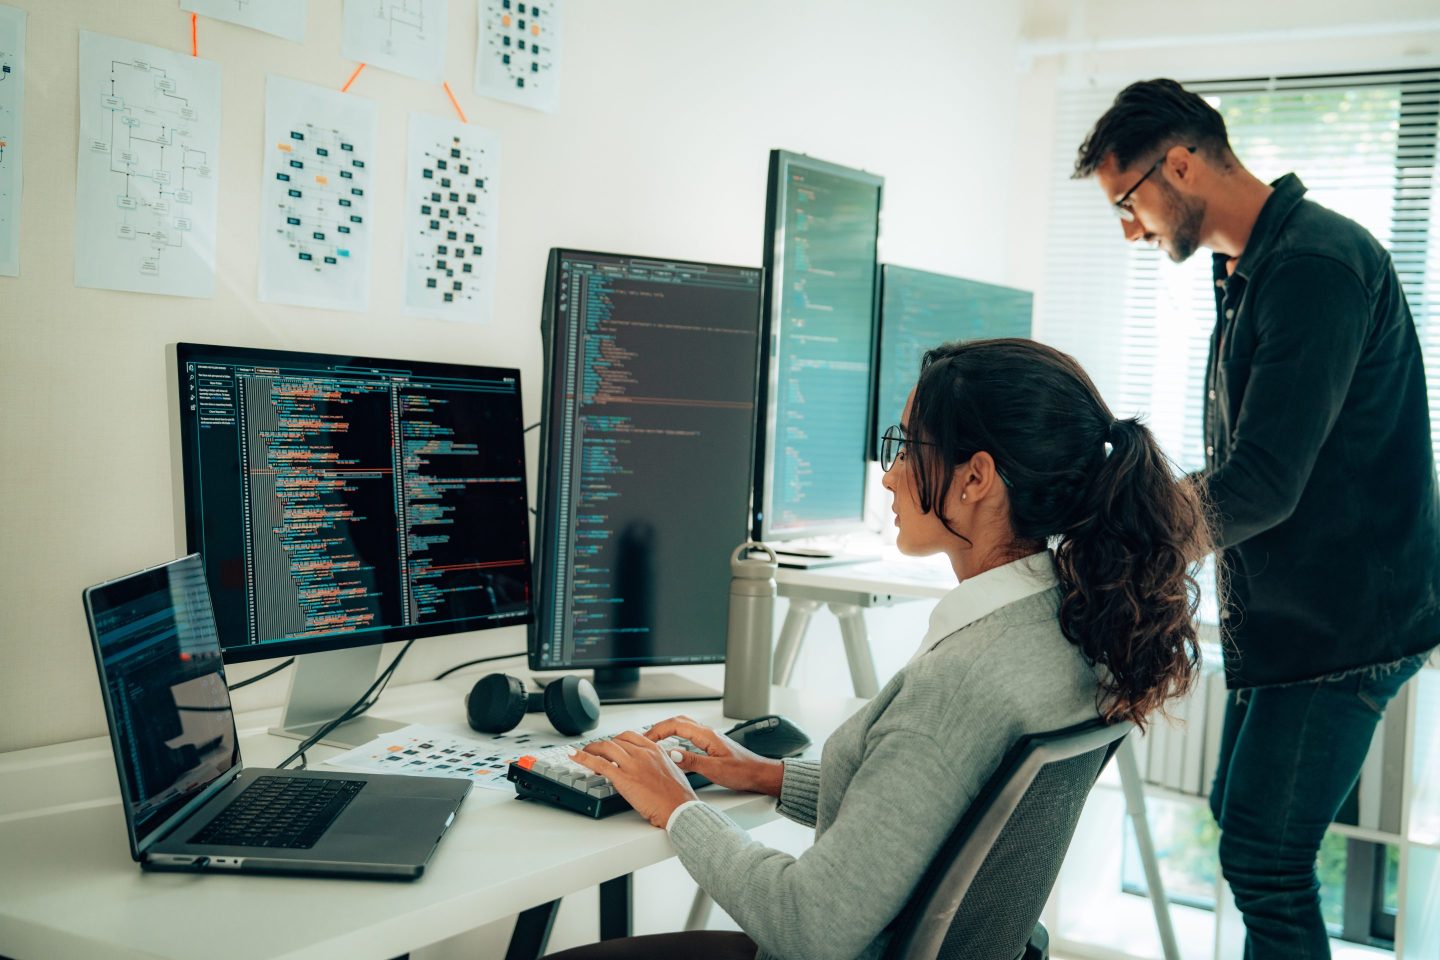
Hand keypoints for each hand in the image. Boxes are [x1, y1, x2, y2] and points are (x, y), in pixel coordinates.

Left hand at [570, 731, 697, 828]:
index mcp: (655, 750)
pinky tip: (573, 755)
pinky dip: (583, 757)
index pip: (630, 736)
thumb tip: (649, 767)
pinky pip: (599, 763)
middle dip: (604, 746)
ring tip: (583, 753)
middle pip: (616, 741)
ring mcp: (632, 764)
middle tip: (596, 753)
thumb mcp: (672, 770)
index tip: (612, 746)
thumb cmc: (678, 795)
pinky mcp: (624, 778)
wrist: (680, 808)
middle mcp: (643, 753)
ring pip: (605, 748)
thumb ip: (658, 763)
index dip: (617, 740)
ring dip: (591, 749)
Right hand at [644, 716, 784, 796]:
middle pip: (678, 721)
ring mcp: (710, 738)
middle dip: (659, 727)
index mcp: (707, 735)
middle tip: (645, 738)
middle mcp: (708, 733)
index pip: (676, 725)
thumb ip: (693, 761)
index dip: (658, 730)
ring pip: (683, 727)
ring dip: (667, 731)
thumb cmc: (743, 771)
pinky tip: (673, 748)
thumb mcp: (716, 769)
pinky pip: (689, 735)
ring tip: (654, 742)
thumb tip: (672, 754)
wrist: (759, 773)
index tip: (645, 739)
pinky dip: (676, 737)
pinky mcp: (711, 745)